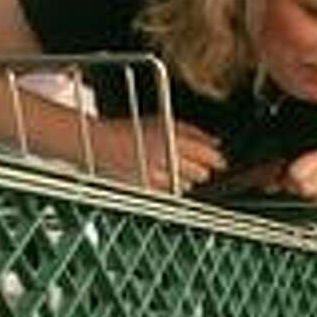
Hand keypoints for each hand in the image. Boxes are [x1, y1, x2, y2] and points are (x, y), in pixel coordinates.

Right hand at [92, 115, 225, 191]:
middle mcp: (165, 155)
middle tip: (191, 166)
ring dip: (183, 180)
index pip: (207, 154)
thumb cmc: (129, 130)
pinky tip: (159, 178)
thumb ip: (192, 131)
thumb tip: (218, 143)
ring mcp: (156, 174)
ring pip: (186, 185)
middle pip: (201, 173)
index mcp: (171, 137)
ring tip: (165, 168)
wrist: (96, 142)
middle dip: (199, 171)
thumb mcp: (162, 122)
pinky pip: (169, 194)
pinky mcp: (146, 188)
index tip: (220, 163)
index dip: (217, 160)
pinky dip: (168, 188)